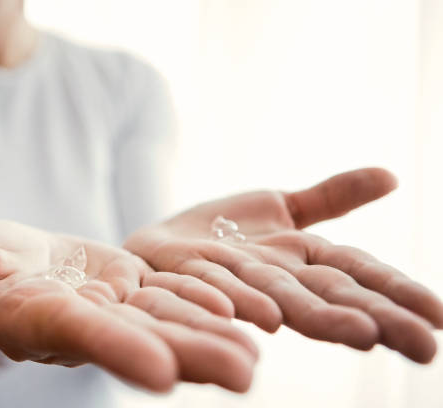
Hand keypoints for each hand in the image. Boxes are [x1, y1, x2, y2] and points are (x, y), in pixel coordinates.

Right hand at [0, 220, 257, 391]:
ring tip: (259, 352)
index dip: (117, 350)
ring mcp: (117, 308)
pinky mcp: (136, 291)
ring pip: (168, 323)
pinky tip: (245, 311)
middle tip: (244, 373)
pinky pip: (173, 299)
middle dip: (190, 354)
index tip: (159, 372)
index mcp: (41, 316)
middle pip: (143, 340)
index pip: (80, 335)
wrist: (19, 264)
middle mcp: (89, 321)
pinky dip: (206, 304)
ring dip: (212, 336)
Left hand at [125, 168, 442, 362]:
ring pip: (281, 299)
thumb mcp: (282, 208)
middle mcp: (273, 277)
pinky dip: (237, 301)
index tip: (440, 317)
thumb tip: (392, 177)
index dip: (395, 294)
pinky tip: (267, 316)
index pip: (356, 275)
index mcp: (300, 261)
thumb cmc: (224, 233)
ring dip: (321, 317)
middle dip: (376, 318)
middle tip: (424, 346)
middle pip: (329, 296)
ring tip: (361, 333)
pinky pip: (211, 289)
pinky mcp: (188, 278)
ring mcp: (232, 281)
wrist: (161, 245)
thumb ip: (331, 197)